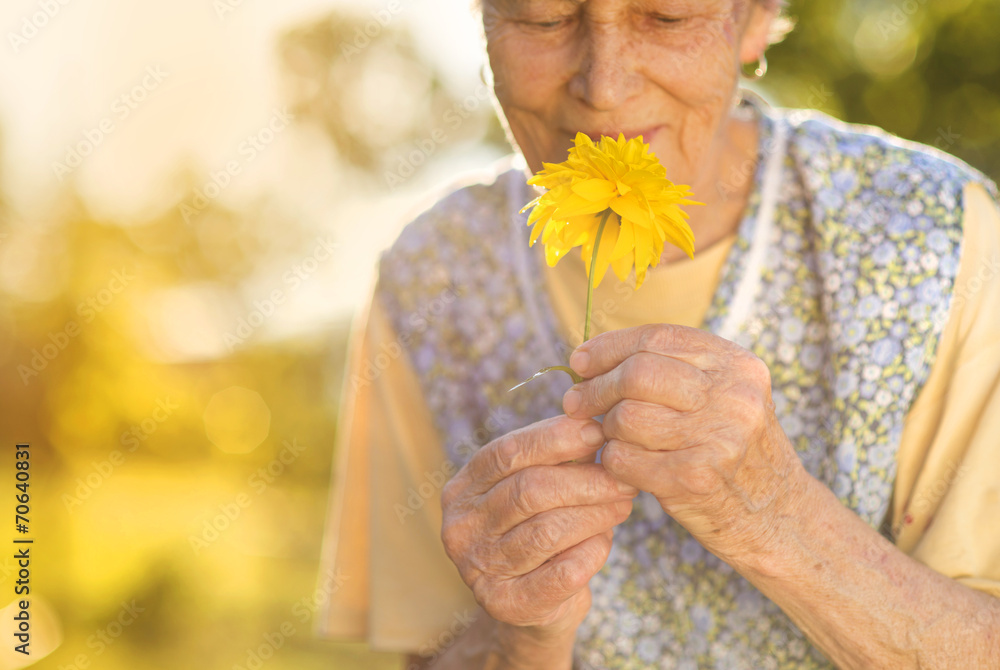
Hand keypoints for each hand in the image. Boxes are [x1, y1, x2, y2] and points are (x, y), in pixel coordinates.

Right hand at [440, 415, 637, 639]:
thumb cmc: (536, 531)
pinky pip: (561, 573)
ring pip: (548, 530)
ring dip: (595, 514)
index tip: (597, 432)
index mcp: (462, 490)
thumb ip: (552, 461)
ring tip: (623, 504)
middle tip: (623, 478)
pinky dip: (590, 553)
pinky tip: (604, 542)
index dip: (553, 439)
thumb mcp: (533, 489)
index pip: (505, 453)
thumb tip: (592, 426)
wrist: (528, 605)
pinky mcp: (506, 605)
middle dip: (584, 480)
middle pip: (529, 491)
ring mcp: (479, 569)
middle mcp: (461, 528)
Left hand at [561, 323, 806, 563]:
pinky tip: (622, 465)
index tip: (580, 361)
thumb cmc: (733, 450)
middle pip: (637, 373)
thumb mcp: (724, 396)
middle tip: (576, 403)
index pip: (658, 338)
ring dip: (606, 428)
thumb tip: (591, 356)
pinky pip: (624, 457)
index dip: (609, 347)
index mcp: (737, 365)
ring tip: (613, 437)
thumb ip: (673, 370)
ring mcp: (717, 438)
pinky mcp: (694, 478)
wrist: (776, 516)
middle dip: (597, 387)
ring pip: (626, 416)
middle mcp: (733, 396)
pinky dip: (612, 461)